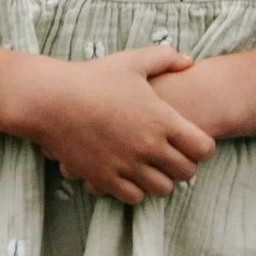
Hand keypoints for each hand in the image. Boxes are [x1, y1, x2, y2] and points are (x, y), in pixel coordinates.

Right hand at [28, 47, 215, 204]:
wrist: (52, 100)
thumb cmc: (93, 78)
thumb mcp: (133, 61)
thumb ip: (166, 58)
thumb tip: (188, 62)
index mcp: (161, 120)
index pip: (203, 149)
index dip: (203, 146)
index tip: (193, 140)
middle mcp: (149, 148)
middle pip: (186, 173)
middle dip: (184, 164)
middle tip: (173, 154)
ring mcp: (127, 167)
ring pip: (162, 189)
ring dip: (161, 179)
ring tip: (152, 166)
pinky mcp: (105, 179)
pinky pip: (134, 197)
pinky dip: (136, 189)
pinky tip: (129, 173)